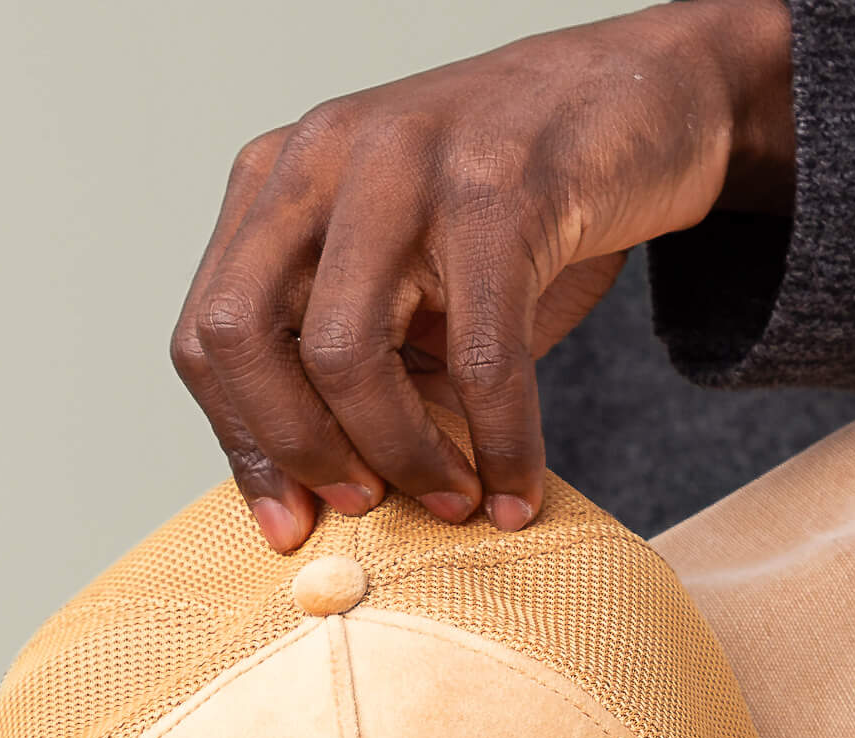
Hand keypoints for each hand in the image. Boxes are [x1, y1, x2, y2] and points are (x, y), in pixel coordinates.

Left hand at [172, 0, 794, 551]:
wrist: (646, 97)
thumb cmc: (519, 209)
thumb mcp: (407, 276)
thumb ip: (354, 362)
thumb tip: (321, 503)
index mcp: (278, 181)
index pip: (208, 332)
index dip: (243, 443)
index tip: (290, 522)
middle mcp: (321, 158)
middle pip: (242, 336)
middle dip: (296, 449)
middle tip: (362, 506)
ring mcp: (403, 164)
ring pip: (343, 351)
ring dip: (397, 455)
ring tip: (451, 500)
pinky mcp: (499, 188)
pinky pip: (478, 356)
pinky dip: (500, 443)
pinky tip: (517, 489)